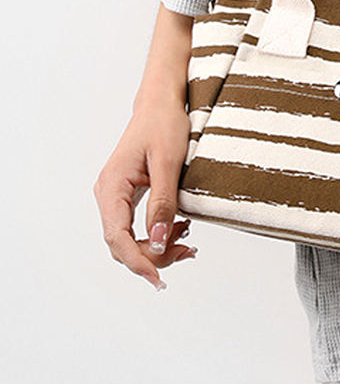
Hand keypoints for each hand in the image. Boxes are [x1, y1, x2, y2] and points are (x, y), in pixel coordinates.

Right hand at [93, 97, 196, 290]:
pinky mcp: (128, 196)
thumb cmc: (164, 125)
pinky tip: (180, 229)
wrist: (160, 104)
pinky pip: (137, 226)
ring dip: (157, 246)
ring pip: (130, 237)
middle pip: (122, 243)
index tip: (160, 278)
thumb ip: (163, 203)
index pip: (117, 237)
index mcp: (112, 186)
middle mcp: (108, 194)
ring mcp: (116, 196)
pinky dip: (158, 233)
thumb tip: (158, 242)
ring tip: (187, 240)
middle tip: (187, 251)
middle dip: (153, 256)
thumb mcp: (169, 163)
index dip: (138, 261)